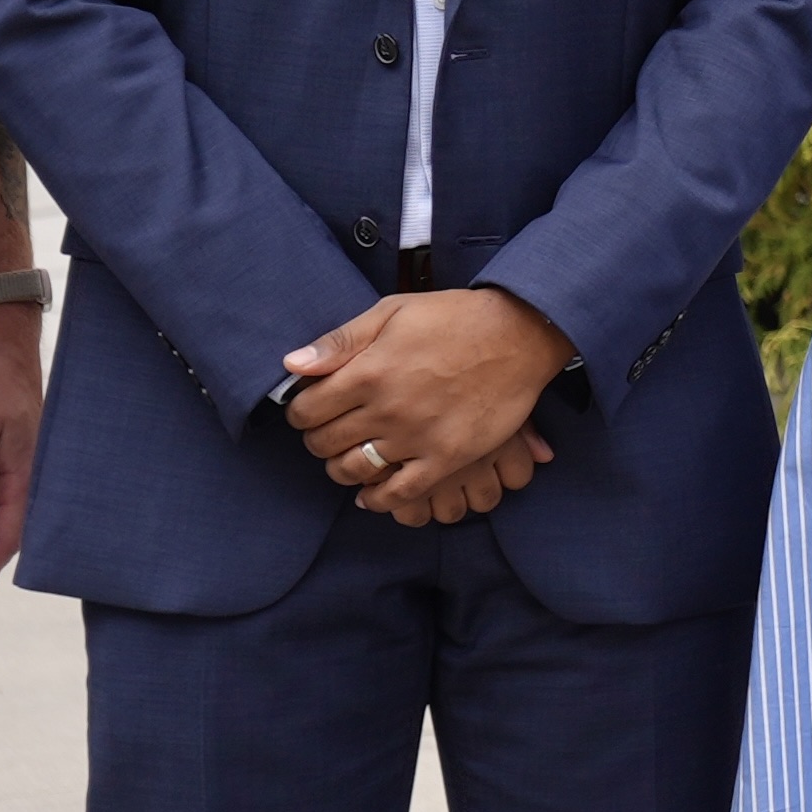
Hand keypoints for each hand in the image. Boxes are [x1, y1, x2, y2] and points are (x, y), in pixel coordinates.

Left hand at [276, 284, 578, 525]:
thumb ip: (340, 340)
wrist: (520, 334)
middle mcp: (387, 408)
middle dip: (318, 439)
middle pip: (325, 442)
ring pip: (355, 470)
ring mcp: (417, 437)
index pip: (306, 410)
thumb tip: (291, 365)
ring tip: (349, 457)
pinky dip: (377, 499)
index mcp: (368, 371)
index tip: (309, 410)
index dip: (300, 412)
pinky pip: (400, 493)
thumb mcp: (393, 312)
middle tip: (329, 433)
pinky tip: (370, 494)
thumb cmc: (455, 318)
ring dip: (341, 468)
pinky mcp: (447, 457)